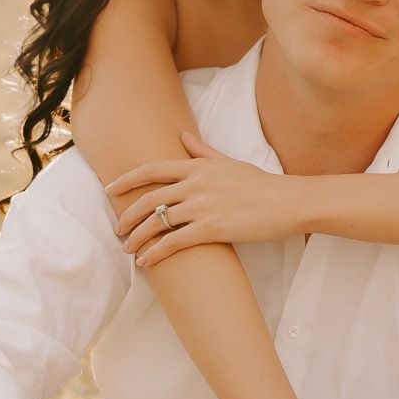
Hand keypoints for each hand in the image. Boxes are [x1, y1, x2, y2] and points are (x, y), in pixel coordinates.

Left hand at [108, 131, 299, 263]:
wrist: (288, 202)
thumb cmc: (261, 184)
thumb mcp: (229, 162)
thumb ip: (202, 151)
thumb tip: (182, 136)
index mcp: (197, 166)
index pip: (152, 169)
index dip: (127, 180)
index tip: (110, 190)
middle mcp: (195, 184)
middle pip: (149, 199)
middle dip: (128, 216)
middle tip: (117, 230)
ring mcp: (202, 206)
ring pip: (157, 222)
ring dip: (138, 238)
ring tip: (129, 250)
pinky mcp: (212, 228)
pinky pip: (174, 242)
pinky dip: (156, 253)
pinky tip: (146, 262)